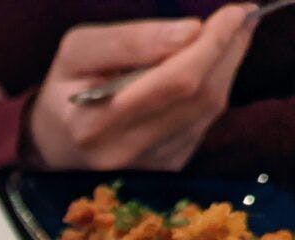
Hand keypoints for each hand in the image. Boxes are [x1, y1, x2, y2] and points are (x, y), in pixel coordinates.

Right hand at [28, 4, 256, 170]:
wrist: (56, 144)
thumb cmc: (66, 89)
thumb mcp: (78, 51)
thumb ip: (129, 39)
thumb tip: (190, 32)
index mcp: (94, 124)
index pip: (174, 81)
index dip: (212, 44)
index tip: (233, 12)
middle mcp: (123, 153)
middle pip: (200, 95)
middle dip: (227, 50)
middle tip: (238, 17)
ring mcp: (148, 166)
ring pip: (209, 109)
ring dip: (226, 67)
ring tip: (225, 38)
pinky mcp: (166, 168)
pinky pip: (205, 123)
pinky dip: (213, 90)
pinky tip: (204, 71)